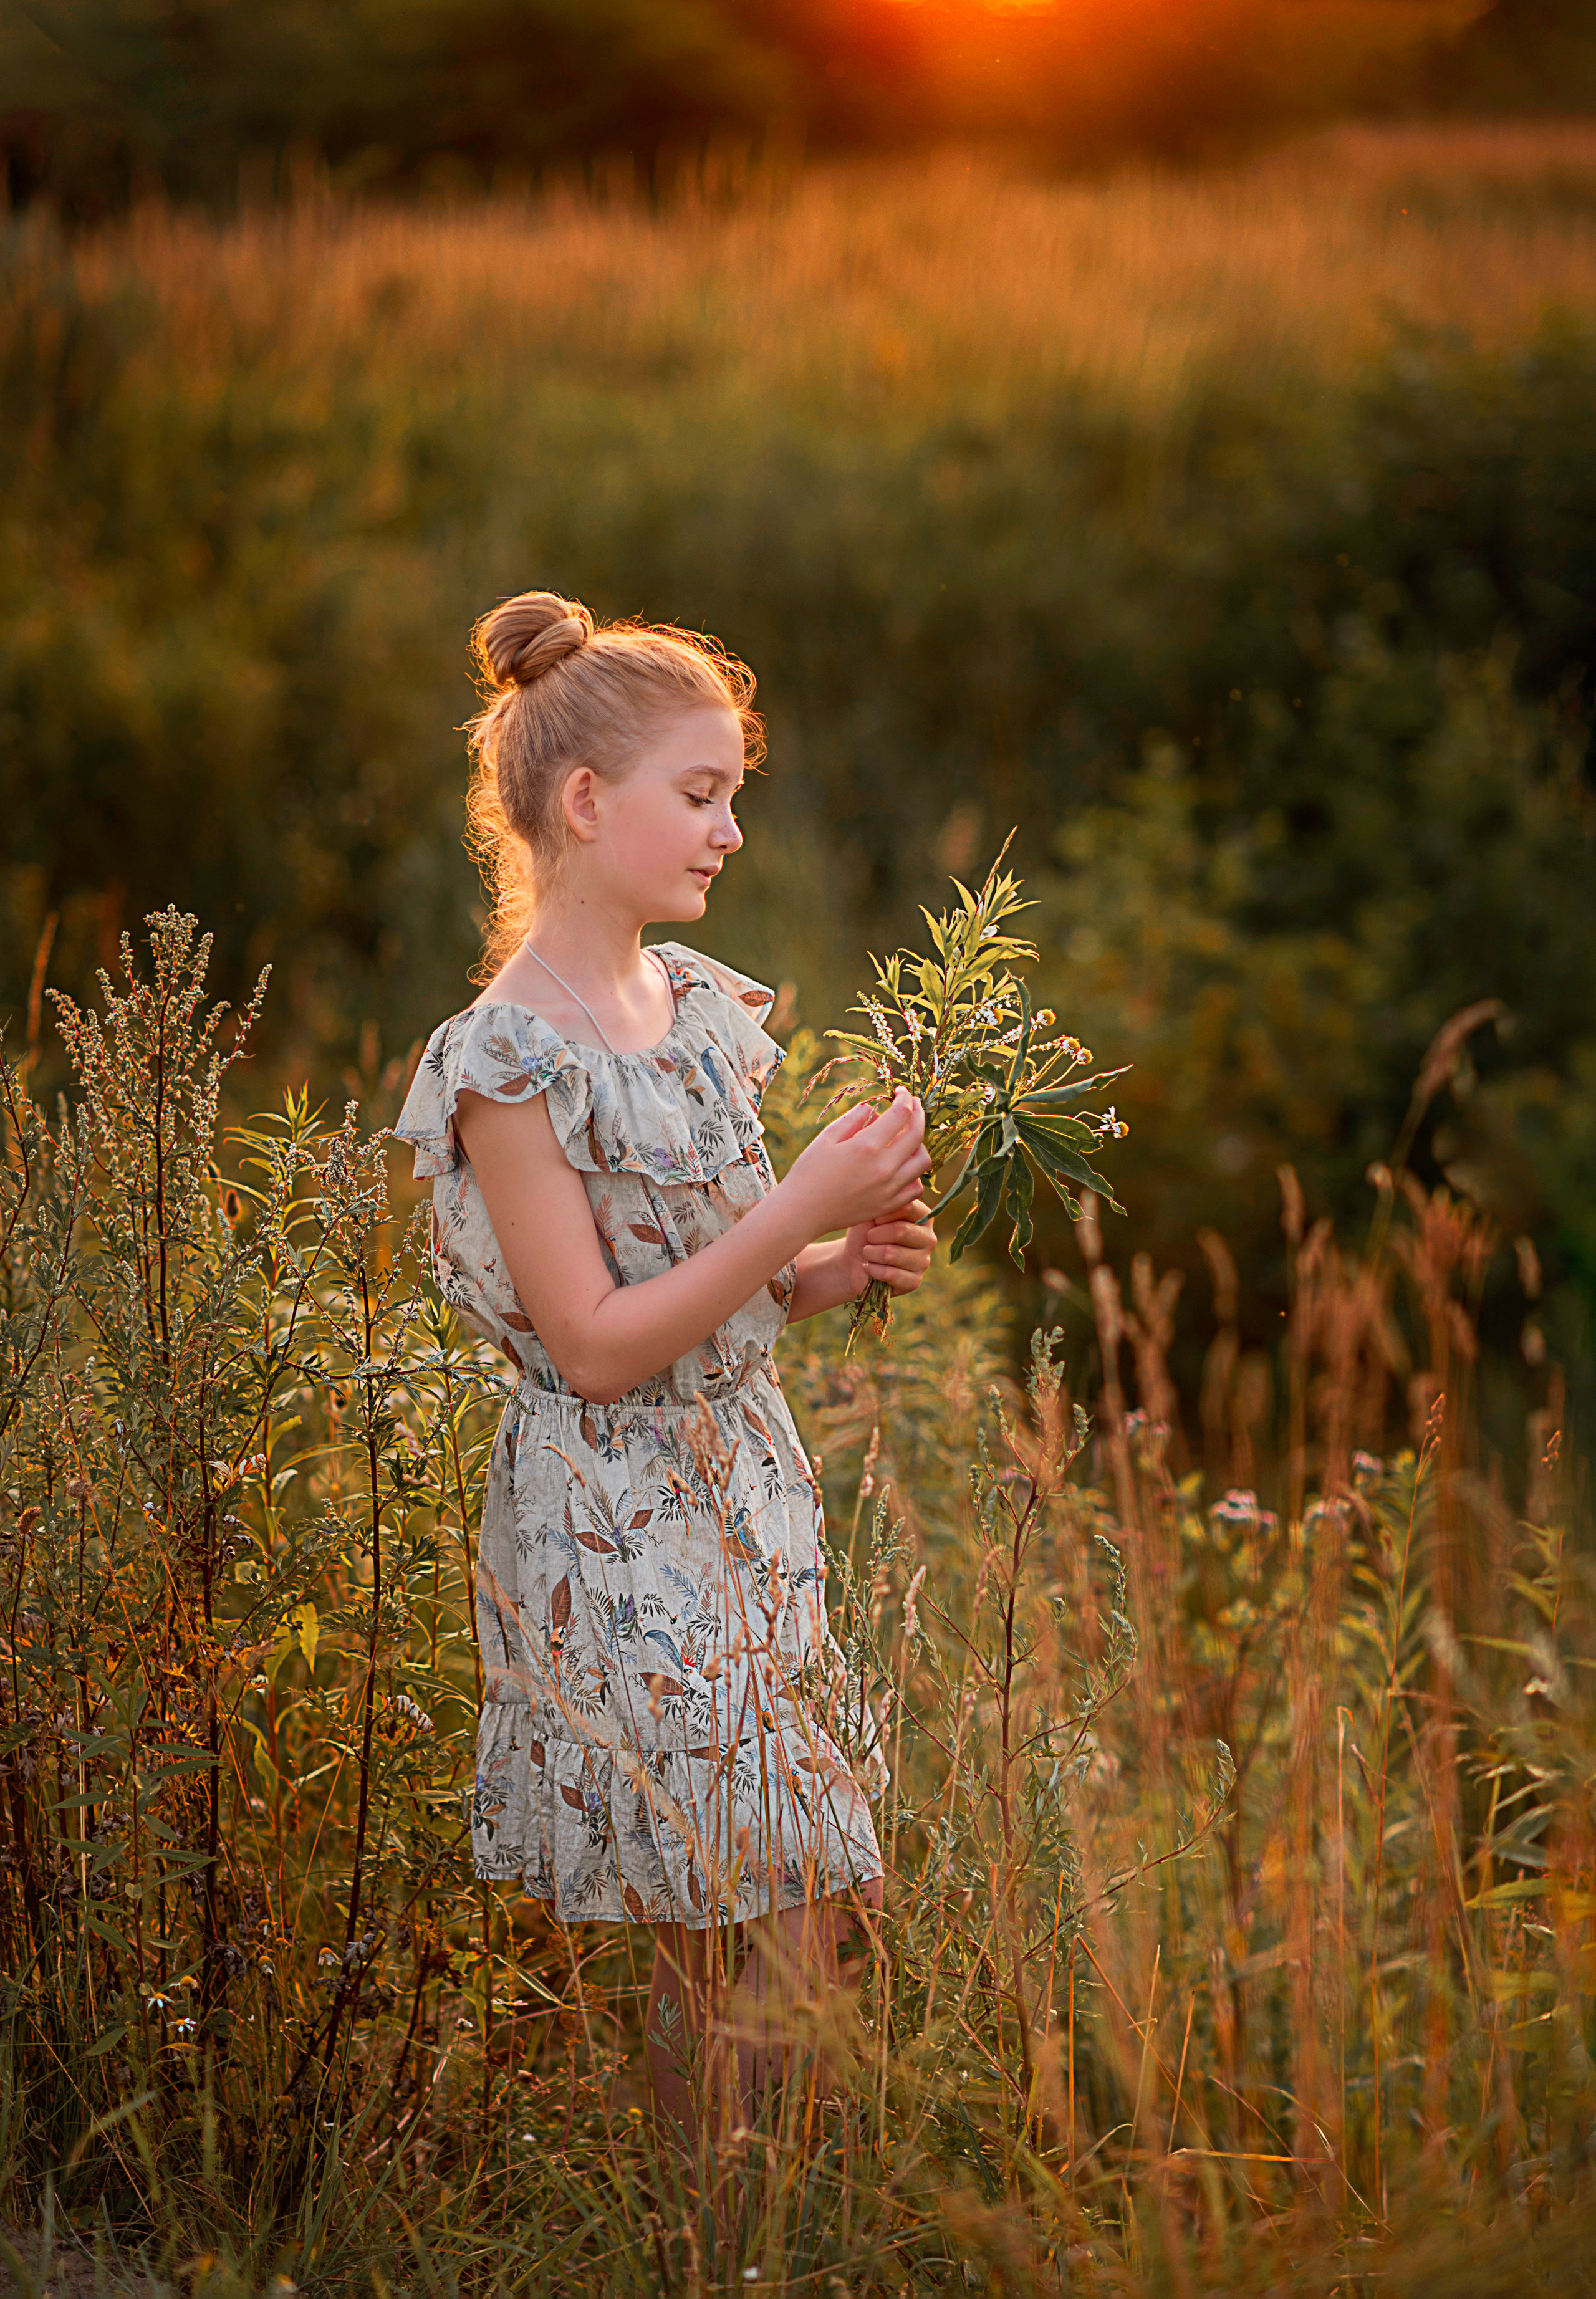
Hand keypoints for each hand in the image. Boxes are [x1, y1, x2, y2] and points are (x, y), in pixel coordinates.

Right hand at [781, 1089, 930, 1240]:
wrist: (802, 1211)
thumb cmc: (809, 1171)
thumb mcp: (827, 1138)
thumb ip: (853, 1119)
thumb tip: (872, 1107)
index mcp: (867, 1146)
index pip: (901, 1114)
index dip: (904, 1098)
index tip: (901, 1092)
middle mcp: (884, 1167)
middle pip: (917, 1135)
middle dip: (918, 1114)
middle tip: (912, 1105)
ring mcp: (889, 1189)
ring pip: (922, 1161)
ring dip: (919, 1144)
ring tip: (907, 1137)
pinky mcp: (888, 1205)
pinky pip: (915, 1187)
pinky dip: (914, 1173)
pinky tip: (902, 1166)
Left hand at [848, 1197, 936, 1296]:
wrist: (853, 1260)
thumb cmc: (864, 1232)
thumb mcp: (872, 1211)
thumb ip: (885, 1199)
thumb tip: (898, 1187)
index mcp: (923, 1216)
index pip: (908, 1207)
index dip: (883, 1213)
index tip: (873, 1218)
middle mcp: (928, 1238)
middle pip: (900, 1231)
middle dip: (874, 1235)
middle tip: (869, 1237)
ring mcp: (924, 1261)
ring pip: (891, 1254)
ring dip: (870, 1253)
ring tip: (867, 1252)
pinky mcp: (914, 1281)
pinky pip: (890, 1274)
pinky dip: (872, 1269)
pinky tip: (868, 1267)